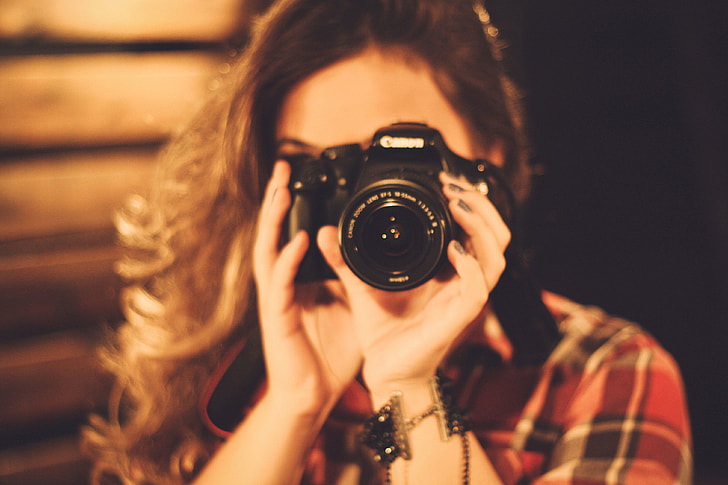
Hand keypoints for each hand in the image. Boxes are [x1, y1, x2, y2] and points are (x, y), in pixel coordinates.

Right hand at [253, 161, 360, 414]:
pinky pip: (280, 283)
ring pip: (267, 249)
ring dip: (273, 219)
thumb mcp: (350, 307)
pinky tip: (299, 241)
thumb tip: (375, 256)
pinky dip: (288, 260)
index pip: (291, 234)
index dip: (292, 207)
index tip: (301, 177)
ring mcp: (277, 299)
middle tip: (282, 167)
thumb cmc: (328, 354)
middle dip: (276, 199)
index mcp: (298, 280)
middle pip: (272, 232)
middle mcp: (283, 284)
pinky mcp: (277, 317)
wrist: (312, 395)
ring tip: (281, 189)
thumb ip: (355, 279)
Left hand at [317, 171, 509, 402]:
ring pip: (496, 256)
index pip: (478, 231)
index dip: (469, 202)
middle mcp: (463, 281)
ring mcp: (463, 299)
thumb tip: (325, 232)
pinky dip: (471, 265)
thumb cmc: (384, 333)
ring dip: (481, 226)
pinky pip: (478, 287)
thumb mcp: (361, 285)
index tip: (444, 180)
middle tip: (454, 186)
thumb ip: (346, 259)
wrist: (385, 372)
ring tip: (458, 204)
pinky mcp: (458, 317)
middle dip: (482, 205)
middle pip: (498, 236)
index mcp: (448, 271)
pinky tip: (454, 249)